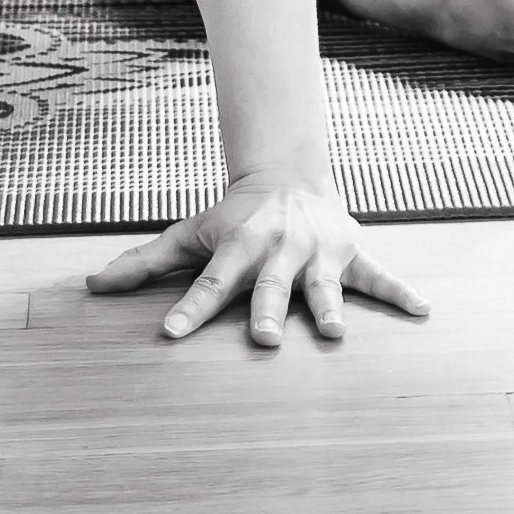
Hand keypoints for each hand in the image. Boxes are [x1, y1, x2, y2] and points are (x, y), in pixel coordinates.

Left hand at [85, 171, 429, 349]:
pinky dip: (401, 292)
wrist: (287, 174)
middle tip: (265, 339)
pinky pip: (379, 275)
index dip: (188, 309)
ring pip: (324, 284)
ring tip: (334, 334)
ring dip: (328, 307)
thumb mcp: (189, 234)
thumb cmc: (231, 218)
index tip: (169, 335)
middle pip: (269, 287)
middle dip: (267, 312)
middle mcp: (279, 251)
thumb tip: (90, 286)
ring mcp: (319, 252)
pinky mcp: (351, 252)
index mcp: (238, 248)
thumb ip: (144, 263)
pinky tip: (424, 310)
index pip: (208, 284)